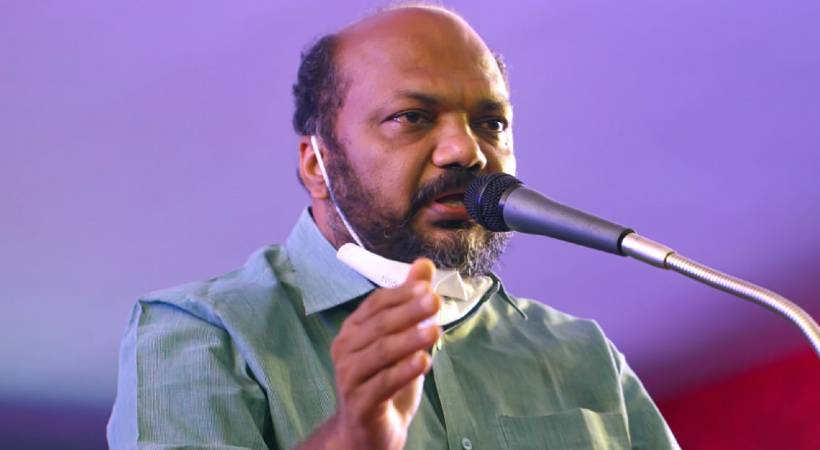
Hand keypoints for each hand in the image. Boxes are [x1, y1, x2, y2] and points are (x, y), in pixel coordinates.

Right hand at [322, 258, 441, 449]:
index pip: (376, 304)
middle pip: (379, 325)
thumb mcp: (402, 339)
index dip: (401, 294)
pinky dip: (403, 372)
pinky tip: (424, 362)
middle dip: (409, 312)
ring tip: (435, 332)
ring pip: (380, 353)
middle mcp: (345, 349)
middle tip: (435, 302)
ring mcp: (349, 377)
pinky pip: (382, 384)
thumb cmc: (385, 380)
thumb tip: (424, 264)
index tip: (427, 287)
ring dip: (409, 340)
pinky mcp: (359, 403)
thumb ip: (410, 302)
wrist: (370, 431)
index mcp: (354, 330)